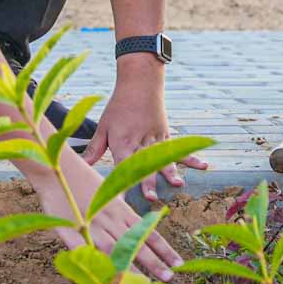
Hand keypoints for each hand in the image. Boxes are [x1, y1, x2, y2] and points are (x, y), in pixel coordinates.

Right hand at [20, 153, 183, 280]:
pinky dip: (96, 266)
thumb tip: (141, 227)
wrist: (56, 171)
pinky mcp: (71, 232)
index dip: (164, 249)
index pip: (148, 233)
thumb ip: (124, 214)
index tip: (178, 263)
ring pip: (115, 251)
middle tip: (169, 278)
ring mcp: (92, 227)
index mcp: (122, 212)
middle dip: (154, 262)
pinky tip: (105, 282)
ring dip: (130, 269)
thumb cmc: (85, 183)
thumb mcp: (110, 196)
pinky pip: (87, 253)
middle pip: (136, 244)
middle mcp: (111, 220)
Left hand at [81, 60, 208, 201]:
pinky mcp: (166, 134)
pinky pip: (179, 149)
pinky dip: (191, 158)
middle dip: (148, 182)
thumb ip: (94, 149)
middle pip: (144, 165)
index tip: (121, 201)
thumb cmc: (118, 106)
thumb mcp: (103, 127)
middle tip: (150, 197)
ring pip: (164, 158)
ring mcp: (156, 138)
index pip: (121, 167)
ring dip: (171, 172)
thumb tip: (79, 165)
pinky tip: (203, 165)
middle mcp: (140, 142)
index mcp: (122, 142)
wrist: (140, 82)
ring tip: (177, 184)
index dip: (121, 184)